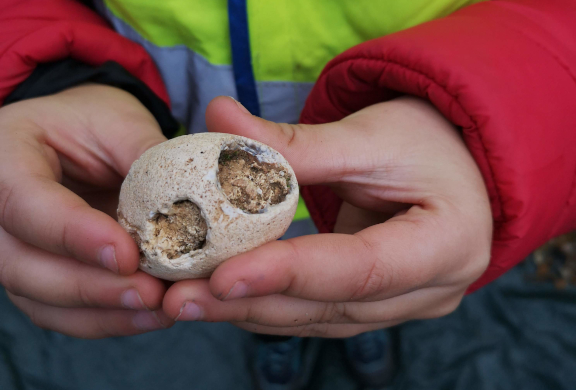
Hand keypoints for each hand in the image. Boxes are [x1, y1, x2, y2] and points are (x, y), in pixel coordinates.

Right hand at [0, 85, 172, 337]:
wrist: (75, 138)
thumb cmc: (94, 122)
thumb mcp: (120, 123)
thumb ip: (145, 159)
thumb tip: (189, 210)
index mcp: (4, 156)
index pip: (25, 204)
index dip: (74, 234)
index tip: (126, 255)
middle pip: (23, 265)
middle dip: (91, 287)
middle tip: (151, 294)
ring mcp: (11, 249)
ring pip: (40, 298)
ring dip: (103, 312)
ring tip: (159, 309)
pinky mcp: (36, 275)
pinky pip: (60, 311)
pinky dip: (105, 319)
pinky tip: (148, 315)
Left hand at [162, 96, 492, 336]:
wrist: (453, 165)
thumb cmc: (426, 142)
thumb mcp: (369, 135)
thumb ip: (295, 142)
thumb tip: (218, 118)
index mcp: (448, 244)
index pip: (361, 270)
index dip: (290, 275)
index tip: (222, 275)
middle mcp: (431, 290)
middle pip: (331, 308)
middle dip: (251, 303)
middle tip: (180, 298)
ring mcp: (404, 305)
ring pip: (318, 320)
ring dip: (250, 310)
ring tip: (186, 299)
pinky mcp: (376, 304)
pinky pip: (317, 314)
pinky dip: (269, 304)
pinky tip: (222, 296)